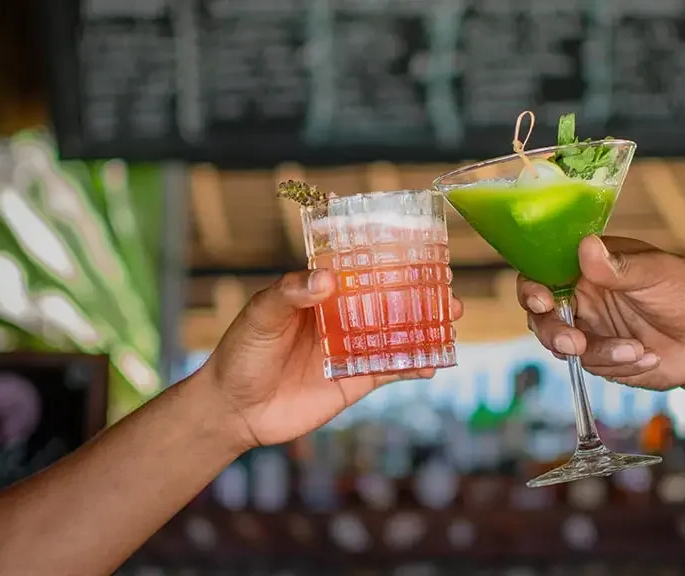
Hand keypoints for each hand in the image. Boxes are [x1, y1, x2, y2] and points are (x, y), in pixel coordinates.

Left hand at [200, 270, 462, 448]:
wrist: (233, 409)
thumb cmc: (240, 352)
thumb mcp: (260, 315)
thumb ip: (291, 293)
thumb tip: (328, 278)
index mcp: (320, 294)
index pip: (360, 270)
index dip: (389, 261)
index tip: (419, 251)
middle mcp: (341, 318)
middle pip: (387, 301)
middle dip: (419, 294)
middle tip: (447, 285)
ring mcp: (351, 350)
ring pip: (396, 334)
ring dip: (425, 327)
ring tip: (452, 318)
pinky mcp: (355, 381)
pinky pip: (391, 370)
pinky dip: (414, 366)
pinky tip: (433, 362)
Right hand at [518, 235, 684, 390]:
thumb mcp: (658, 273)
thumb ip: (619, 267)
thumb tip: (586, 246)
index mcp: (589, 266)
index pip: (544, 270)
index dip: (532, 285)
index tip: (542, 300)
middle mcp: (582, 297)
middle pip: (542, 314)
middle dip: (552, 331)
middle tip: (574, 342)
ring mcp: (589, 329)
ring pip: (563, 346)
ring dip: (598, 352)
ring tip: (636, 350)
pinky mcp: (601, 358)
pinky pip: (592, 366)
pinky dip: (619, 364)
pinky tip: (648, 357)